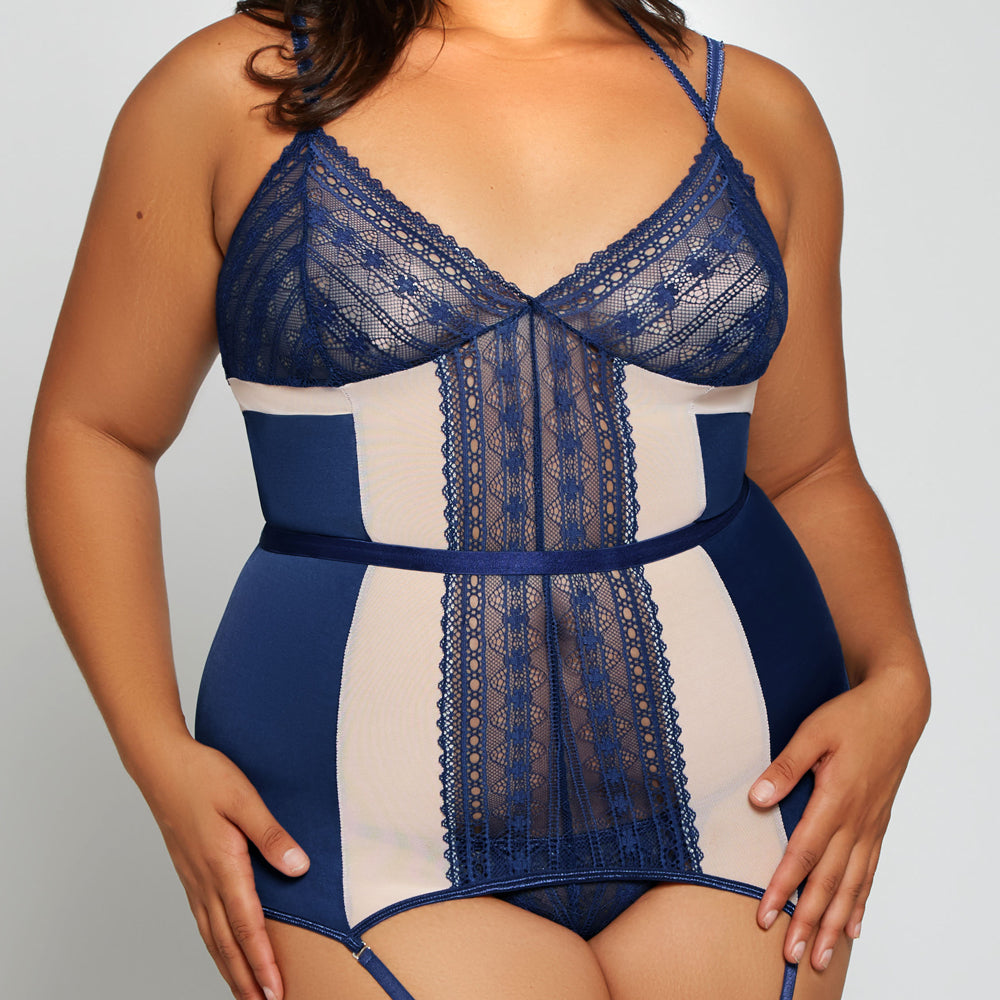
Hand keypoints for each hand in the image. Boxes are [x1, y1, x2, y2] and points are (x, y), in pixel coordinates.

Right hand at [134, 735, 309, 999]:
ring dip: (231, 968)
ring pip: (212, 936)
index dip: (262, 961)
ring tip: (247, 995)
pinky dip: (215, 946)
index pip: (246, 925)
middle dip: (247, 979)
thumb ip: (271, 834)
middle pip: (227, 943)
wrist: (161, 765)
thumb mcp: (243, 798)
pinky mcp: (190, 873)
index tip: (275, 991)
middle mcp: (205, 880)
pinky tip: (223, 953)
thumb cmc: (203, 776)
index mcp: (221, 865)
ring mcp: (194, 879)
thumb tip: (298, 868)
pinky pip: (203, 921)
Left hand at [748, 664, 929, 972]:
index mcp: (837, 798)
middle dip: (810, 921)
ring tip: (821, 956)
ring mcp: (871, 825)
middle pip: (829, 880)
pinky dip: (860, 901)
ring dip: (835, 922)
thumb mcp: (813, 730)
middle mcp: (857, 820)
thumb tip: (757, 799)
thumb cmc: (851, 715)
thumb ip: (786, 766)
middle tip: (792, 957)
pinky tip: (854, 926)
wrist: (898, 708)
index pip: (805, 852)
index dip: (784, 886)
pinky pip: (870, 871)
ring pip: (852, 885)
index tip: (765, 915)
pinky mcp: (878, 824)